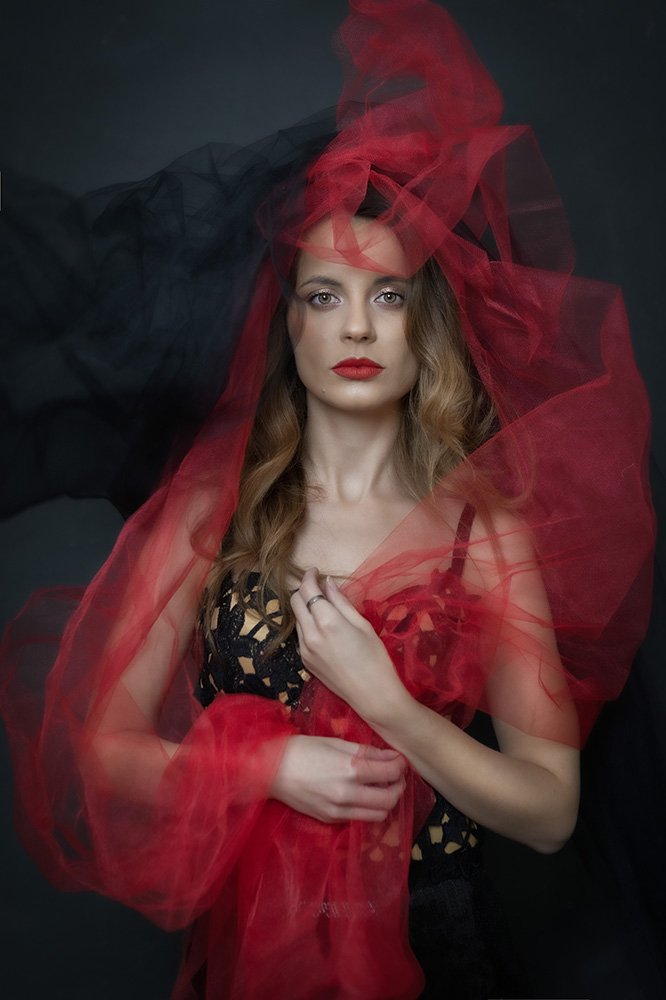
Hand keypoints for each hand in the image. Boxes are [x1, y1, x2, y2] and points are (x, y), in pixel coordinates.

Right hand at [269, 734, 406, 822]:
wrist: (270, 770)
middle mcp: (348, 794)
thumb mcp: (335, 743)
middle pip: (390, 798)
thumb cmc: (302, 750)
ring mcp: (339, 811)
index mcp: (350, 770)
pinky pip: (360, 818)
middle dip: (399, 785)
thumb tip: (391, 755)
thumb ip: (366, 751)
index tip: (401, 760)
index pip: (390, 772)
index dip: (401, 766)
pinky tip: (364, 795)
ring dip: (387, 800)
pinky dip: (369, 808)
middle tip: (395, 775)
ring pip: (379, 814)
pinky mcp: (330, 820)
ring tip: (382, 786)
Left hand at [290, 568, 407, 723]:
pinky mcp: (305, 661)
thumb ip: (341, 602)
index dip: (309, 576)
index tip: (316, 571)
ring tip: (324, 607)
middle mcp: (310, 634)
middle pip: (295, 601)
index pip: (308, 590)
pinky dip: (307, 624)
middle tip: (318, 586)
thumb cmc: (375, 658)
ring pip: (296, 618)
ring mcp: (305, 649)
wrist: (372, 695)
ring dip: (305, 607)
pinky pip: (301, 635)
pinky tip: (324, 628)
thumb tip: (328, 583)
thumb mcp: (362, 625)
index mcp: (327, 621)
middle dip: (304, 589)